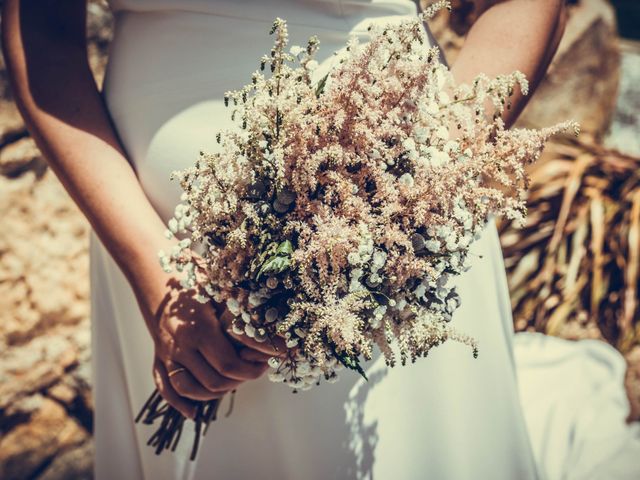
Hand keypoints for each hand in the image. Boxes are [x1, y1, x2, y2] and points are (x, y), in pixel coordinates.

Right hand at [134, 270, 283, 418]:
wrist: (155, 274)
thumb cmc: (195, 279)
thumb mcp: (221, 289)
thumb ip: (245, 310)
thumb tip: (279, 331)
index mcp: (200, 329)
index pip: (228, 365)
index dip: (250, 371)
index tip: (264, 365)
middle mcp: (181, 345)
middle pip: (212, 381)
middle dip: (237, 382)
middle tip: (253, 373)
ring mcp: (167, 354)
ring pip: (189, 389)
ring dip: (212, 394)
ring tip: (232, 384)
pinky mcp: (158, 357)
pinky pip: (165, 388)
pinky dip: (179, 403)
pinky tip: (193, 413)